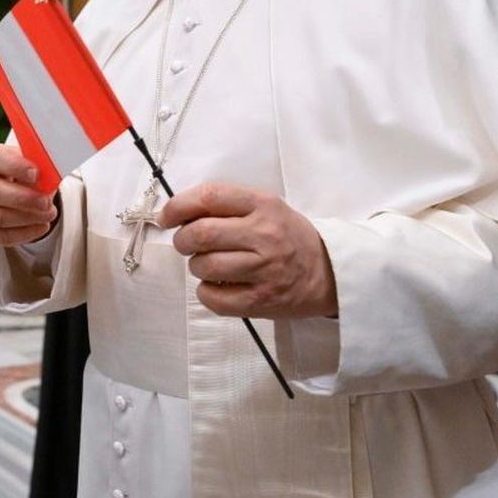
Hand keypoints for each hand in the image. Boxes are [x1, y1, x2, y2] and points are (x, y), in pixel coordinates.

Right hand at [0, 144, 57, 245]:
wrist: (22, 188)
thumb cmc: (28, 172)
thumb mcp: (35, 162)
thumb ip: (40, 165)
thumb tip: (51, 174)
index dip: (15, 167)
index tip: (36, 173)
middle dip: (23, 199)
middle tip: (46, 202)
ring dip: (26, 217)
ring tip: (49, 214)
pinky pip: (2, 236)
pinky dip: (25, 233)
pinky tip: (42, 226)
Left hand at [158, 182, 336, 318]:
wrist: (329, 273)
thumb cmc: (287, 237)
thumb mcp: (266, 207)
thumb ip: (227, 205)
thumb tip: (178, 213)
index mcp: (262, 205)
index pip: (209, 197)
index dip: (178, 206)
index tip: (167, 217)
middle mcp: (264, 235)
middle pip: (200, 234)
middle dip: (182, 240)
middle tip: (187, 243)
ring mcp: (263, 270)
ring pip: (203, 266)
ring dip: (196, 266)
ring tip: (209, 264)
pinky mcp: (261, 301)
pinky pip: (213, 297)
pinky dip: (206, 292)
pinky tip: (219, 285)